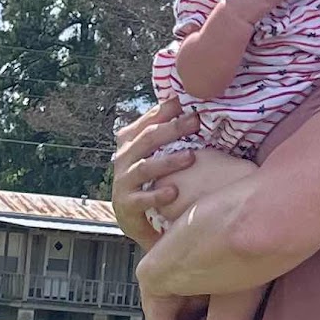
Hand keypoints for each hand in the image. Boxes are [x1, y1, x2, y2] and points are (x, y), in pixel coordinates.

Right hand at [112, 99, 198, 248]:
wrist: (133, 217)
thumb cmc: (149, 178)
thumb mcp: (155, 152)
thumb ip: (167, 131)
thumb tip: (193, 106)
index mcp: (130, 140)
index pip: (149, 119)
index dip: (169, 110)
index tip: (191, 101)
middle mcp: (124, 157)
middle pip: (148, 138)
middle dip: (173, 129)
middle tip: (196, 122)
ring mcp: (123, 181)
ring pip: (145, 167)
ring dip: (168, 161)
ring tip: (191, 157)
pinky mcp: (126, 204)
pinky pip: (142, 198)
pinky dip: (158, 195)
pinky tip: (175, 192)